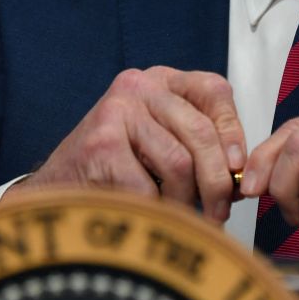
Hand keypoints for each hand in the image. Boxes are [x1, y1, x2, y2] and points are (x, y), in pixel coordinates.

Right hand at [6, 66, 245, 222]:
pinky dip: (154, 211)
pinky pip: (148, 188)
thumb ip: (199, 148)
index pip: (213, 90)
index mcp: (160, 81)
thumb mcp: (161, 144)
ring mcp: (117, 111)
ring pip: (178, 163)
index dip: (233, 131)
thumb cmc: (113, 170)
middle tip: (219, 212)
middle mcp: (138, 86)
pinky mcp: (100, 143)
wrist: (57, 188)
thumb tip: (241, 175)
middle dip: (217, 180)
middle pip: (200, 131)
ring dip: (186, 202)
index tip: (238, 168)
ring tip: (181, 218)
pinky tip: (147, 216)